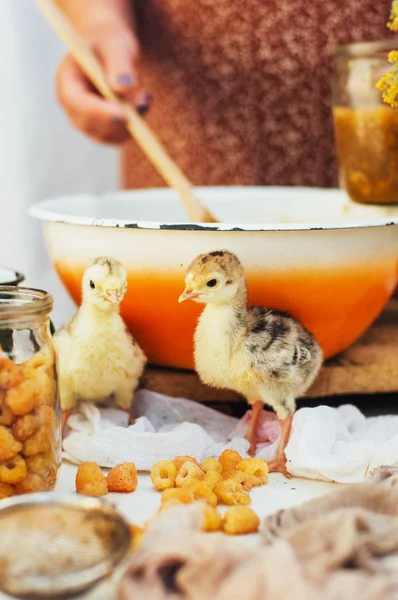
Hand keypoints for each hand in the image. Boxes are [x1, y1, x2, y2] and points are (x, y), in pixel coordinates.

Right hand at [56, 24, 150, 143]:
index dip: (99, 113)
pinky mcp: (102, 128)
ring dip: (130, 123)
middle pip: (90, 126)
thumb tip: (125, 88)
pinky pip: (118, 136)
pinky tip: (143, 102)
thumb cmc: (108, 41)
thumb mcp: (114, 43)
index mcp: (67, 82)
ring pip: (107, 136)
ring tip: (145, 96)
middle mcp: (72, 106)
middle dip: (118, 121)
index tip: (124, 115)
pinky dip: (134, 125)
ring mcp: (86, 120)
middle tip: (143, 101)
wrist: (108, 48)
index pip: (77, 105)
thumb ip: (118, 63)